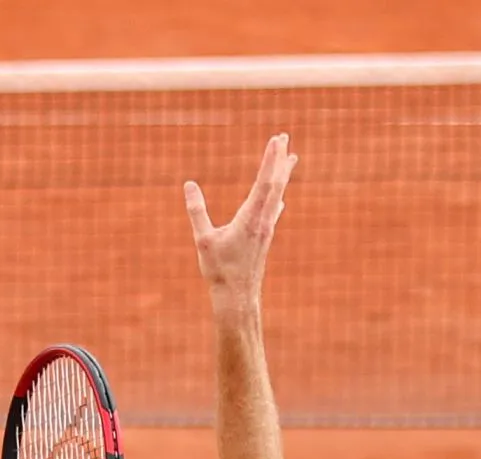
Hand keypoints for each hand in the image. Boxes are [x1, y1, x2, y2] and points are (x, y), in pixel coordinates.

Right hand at [184, 134, 293, 309]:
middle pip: (276, 184)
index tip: (277, 140)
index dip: (270, 160)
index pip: (264, 182)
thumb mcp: (203, 239)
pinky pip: (273, 210)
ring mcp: (266, 229)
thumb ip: (196, 211)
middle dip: (279, 160)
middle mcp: (263, 221)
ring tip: (291, 160)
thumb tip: (189, 185)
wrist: (238, 298)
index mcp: (251, 218)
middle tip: (284, 138)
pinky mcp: (264, 238)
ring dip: (282, 175)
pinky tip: (281, 199)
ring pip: (277, 195)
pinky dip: (277, 197)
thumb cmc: (219, 270)